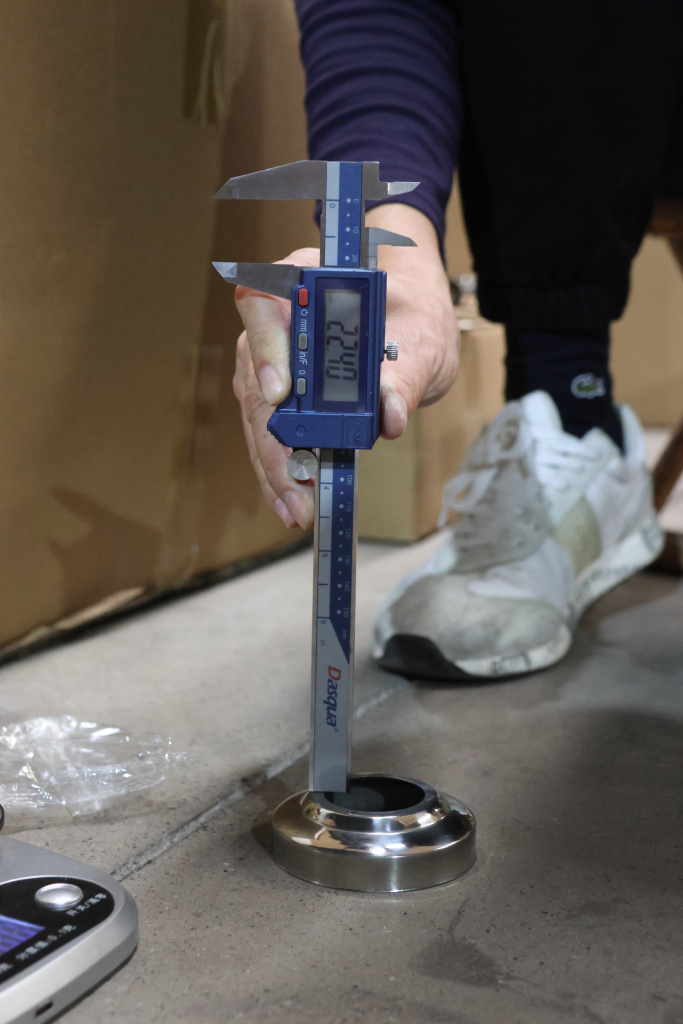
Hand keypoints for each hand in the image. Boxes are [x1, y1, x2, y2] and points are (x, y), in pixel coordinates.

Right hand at [232, 204, 459, 528]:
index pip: (263, 305)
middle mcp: (276, 321)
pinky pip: (272, 431)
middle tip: (294, 483)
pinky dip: (283, 466)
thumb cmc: (414, 314)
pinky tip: (293, 497)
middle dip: (272, 438)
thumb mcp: (423, 341)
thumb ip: (406, 375)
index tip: (280, 392)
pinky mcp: (281, 395)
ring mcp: (272, 360)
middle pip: (255, 377)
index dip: (267, 349)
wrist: (416, 320)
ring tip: (295, 505)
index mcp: (302, 282)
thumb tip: (391, 417)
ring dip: (274, 464)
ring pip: (258, 415)